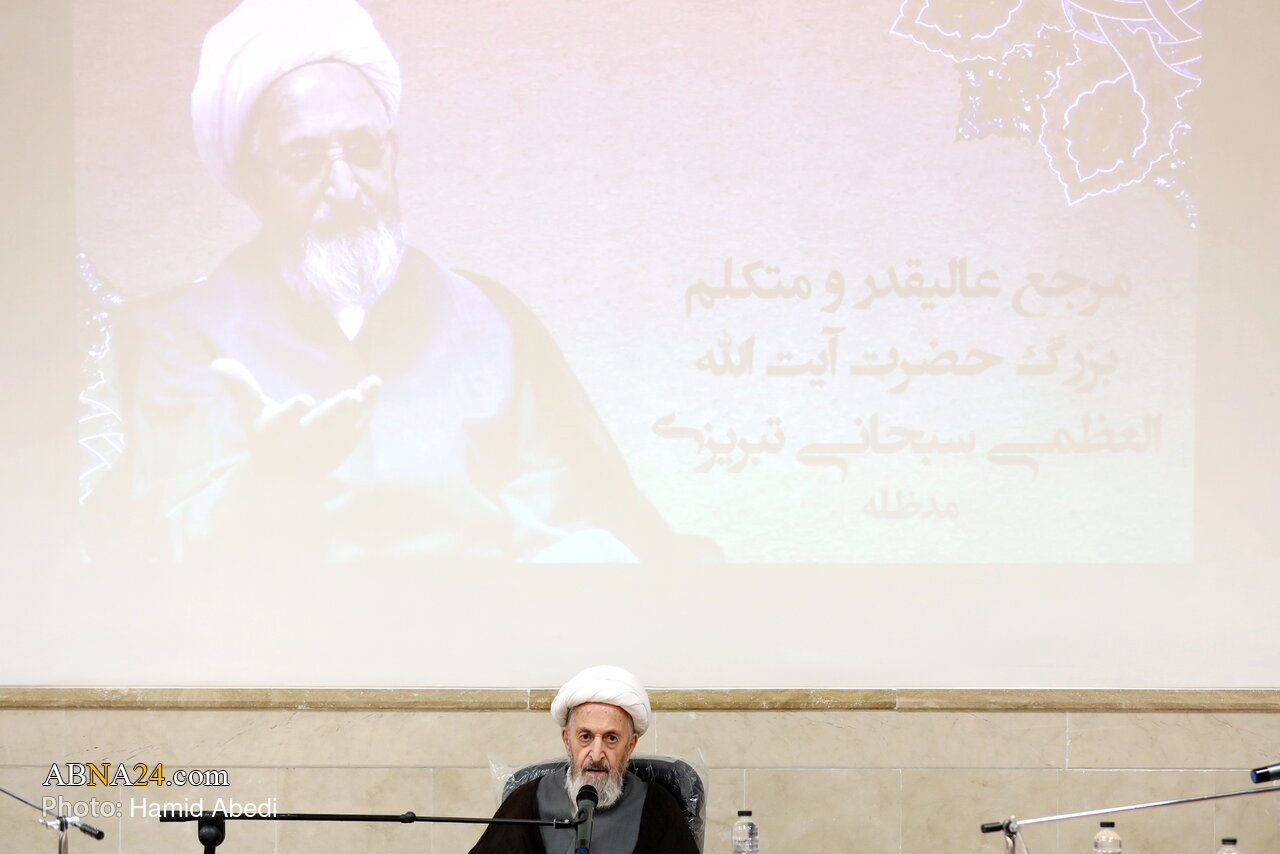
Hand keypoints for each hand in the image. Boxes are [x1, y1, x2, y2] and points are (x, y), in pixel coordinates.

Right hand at [210, 357, 381, 476]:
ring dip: (358, 409)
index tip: (305, 399)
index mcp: (272, 435)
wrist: (286, 479)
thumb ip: (240, 386)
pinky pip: (357, 428)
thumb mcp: (251, 412)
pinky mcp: (342, 449)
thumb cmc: (267, 435)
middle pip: (319, 429)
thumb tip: (216, 363)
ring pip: (344, 430)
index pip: (280, 424)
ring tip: (369, 386)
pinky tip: (374, 385)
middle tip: (352, 397)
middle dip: (335, 413)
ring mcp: (324, 451)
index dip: (291, 413)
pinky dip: (367, 409)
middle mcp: (299, 446)